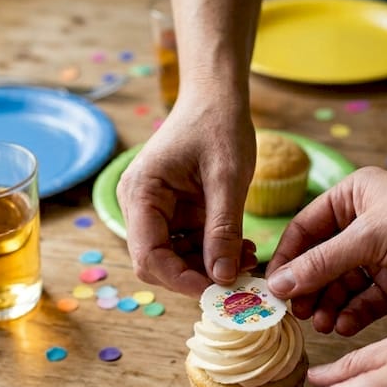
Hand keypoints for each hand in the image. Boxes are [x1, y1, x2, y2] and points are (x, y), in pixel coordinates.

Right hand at [117, 100, 257, 294]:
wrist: (217, 95)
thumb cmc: (219, 124)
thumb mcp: (227, 178)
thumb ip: (223, 230)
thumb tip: (222, 278)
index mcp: (142, 193)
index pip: (148, 256)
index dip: (181, 280)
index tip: (220, 291)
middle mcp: (139, 204)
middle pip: (158, 262)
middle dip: (198, 275)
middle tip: (240, 276)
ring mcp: (155, 209)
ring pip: (175, 258)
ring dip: (209, 266)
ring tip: (248, 258)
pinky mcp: (174, 212)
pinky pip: (189, 244)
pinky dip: (213, 252)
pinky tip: (241, 248)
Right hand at [266, 167, 386, 334]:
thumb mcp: (371, 237)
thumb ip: (322, 263)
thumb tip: (278, 286)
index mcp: (354, 196)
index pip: (305, 229)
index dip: (287, 259)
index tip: (272, 290)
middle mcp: (364, 225)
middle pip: (319, 262)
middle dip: (308, 289)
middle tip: (297, 315)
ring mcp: (381, 257)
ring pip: (340, 286)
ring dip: (329, 306)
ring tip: (323, 325)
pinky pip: (364, 303)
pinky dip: (352, 316)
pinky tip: (344, 327)